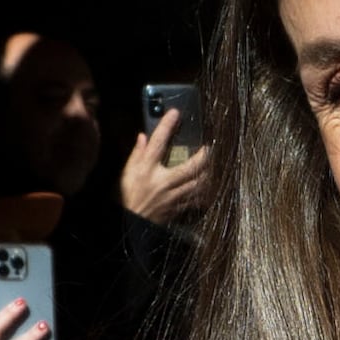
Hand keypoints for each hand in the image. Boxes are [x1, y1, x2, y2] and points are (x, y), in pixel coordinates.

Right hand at [122, 110, 216, 226]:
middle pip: (191, 166)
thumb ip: (136, 154)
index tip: (175, 113)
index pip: (158, 143)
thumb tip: (143, 137)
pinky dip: (205, 193)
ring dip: (209, 174)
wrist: (130, 227)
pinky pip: (197, 200)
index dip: (166, 126)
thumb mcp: (125, 174)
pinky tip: (210, 187)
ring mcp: (174, 197)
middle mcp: (163, 182)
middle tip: (209, 147)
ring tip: (213, 165)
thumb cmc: (126, 197)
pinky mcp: (179, 208)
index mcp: (147, 170)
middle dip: (204, 156)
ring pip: (199, 184)